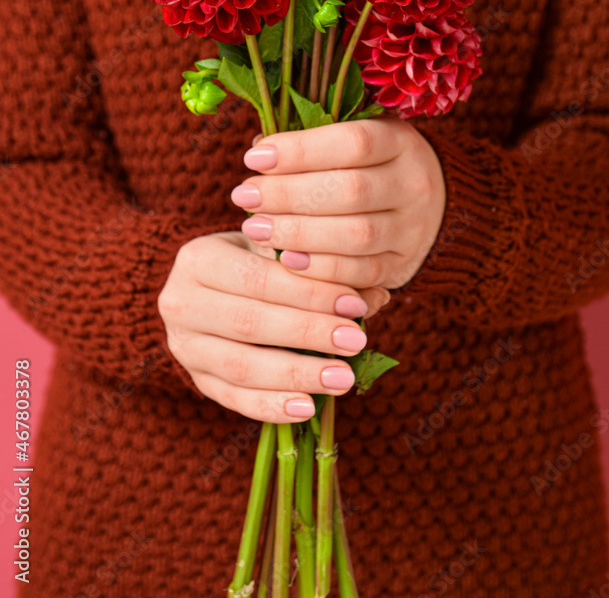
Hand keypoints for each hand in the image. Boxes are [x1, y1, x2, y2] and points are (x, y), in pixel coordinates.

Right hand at [158, 231, 388, 422]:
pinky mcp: (195, 380)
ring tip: (342, 379)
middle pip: (250, 323)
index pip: (259, 279)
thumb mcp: (279, 253)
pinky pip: (233, 400)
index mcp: (198, 258)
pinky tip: (309, 407)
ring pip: (241, 366)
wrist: (211, 286)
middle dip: (308, 334)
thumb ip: (321, 270)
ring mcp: (183, 346)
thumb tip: (376, 295)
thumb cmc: (256, 262)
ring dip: (296, 375)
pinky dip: (272, 406)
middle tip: (355, 343)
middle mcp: (180, 302)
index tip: (355, 304)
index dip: (309, 293)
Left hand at [232, 118, 445, 290]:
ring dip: (299, 234)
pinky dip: (321, 269)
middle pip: (352, 190)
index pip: (353, 142)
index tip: (254, 157)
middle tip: (244, 196)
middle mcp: (414, 183)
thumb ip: (310, 143)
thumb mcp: (350, 143)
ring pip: (357, 235)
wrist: (429, 207)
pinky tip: (285, 260)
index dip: (300, 150)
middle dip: (289, 195)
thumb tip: (260, 149)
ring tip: (255, 228)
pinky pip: (362, 273)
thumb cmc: (369, 166)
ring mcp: (412, 228)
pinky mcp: (403, 265)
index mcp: (400, 141)